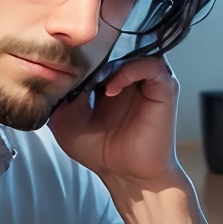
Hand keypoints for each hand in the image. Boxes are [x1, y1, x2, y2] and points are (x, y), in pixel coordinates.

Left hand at [48, 56, 179, 187]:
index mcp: (109, 82)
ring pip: (132, 50)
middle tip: (74, 65)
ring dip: (110, 63)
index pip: (96, 54)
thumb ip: (60, 98)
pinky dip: (129, 72)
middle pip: (113, 47)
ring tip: (94, 84)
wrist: (127, 176)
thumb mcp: (67, 123)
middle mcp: (130, 77)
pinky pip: (151, 65)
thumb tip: (58, 74)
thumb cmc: (102, 153)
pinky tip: (111, 90)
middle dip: (93, 54)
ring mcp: (148, 81)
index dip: (79, 56)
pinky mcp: (164, 88)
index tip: (61, 64)